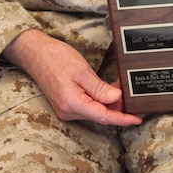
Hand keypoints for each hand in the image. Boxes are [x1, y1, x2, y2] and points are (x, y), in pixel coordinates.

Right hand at [3, 29, 142, 125]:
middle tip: (132, 95)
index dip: (122, 119)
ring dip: (109, 101)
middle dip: (118, 107)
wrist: (35, 53)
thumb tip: (116, 98)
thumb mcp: (82, 71)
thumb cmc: (56, 58)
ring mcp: (67, 108)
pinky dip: (100, 99)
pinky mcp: (67, 103)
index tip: (137, 119)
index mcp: (72, 104)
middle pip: (100, 114)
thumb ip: (99, 88)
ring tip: (121, 87)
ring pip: (95, 110)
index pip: (103, 116)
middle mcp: (69, 110)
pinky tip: (108, 89)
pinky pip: (88, 105)